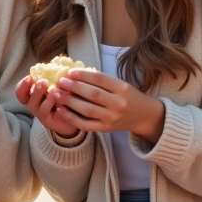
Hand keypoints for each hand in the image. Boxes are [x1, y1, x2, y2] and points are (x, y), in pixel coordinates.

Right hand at [16, 75, 79, 138]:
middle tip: (42, 82)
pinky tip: (61, 101)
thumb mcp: (62, 84)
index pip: (21, 90)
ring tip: (53, 91)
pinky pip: (46, 113)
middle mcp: (34, 103)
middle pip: (23, 97)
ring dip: (40, 96)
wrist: (78, 116)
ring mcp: (40, 113)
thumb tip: (57, 62)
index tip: (29, 77)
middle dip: (29, 88)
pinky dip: (52, 106)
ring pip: (33, 106)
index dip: (22, 84)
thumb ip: (57, 75)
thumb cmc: (68, 97)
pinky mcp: (48, 121)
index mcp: (35, 93)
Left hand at [50, 69, 165, 141]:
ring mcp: (111, 118)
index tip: (69, 72)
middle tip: (60, 82)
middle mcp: (118, 103)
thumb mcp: (120, 84)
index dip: (82, 75)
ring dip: (69, 101)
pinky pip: (86, 124)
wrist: (144, 116)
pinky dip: (71, 118)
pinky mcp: (105, 129)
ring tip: (57, 94)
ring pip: (87, 110)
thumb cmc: (128, 96)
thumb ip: (101, 80)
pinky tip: (61, 110)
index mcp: (122, 88)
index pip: (99, 79)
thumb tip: (75, 73)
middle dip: (73, 87)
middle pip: (92, 94)